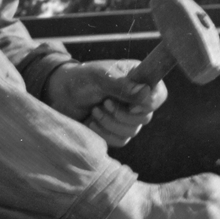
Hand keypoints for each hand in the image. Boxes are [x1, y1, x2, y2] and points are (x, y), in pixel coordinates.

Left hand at [44, 59, 167, 147]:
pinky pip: (120, 141)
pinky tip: (92, 123)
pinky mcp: (116, 130)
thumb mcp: (100, 77)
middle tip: (104, 103)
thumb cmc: (81, 79)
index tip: (131, 106)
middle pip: (146, 118)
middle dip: (121, 114)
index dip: (149, 104)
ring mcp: (127, 116)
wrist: (60, 95)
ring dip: (110, 123)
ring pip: (132, 132)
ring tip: (95, 110)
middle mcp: (136, 98)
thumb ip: (122, 86)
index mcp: (138, 79)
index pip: (159, 95)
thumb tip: (146, 93)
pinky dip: (104, 134)